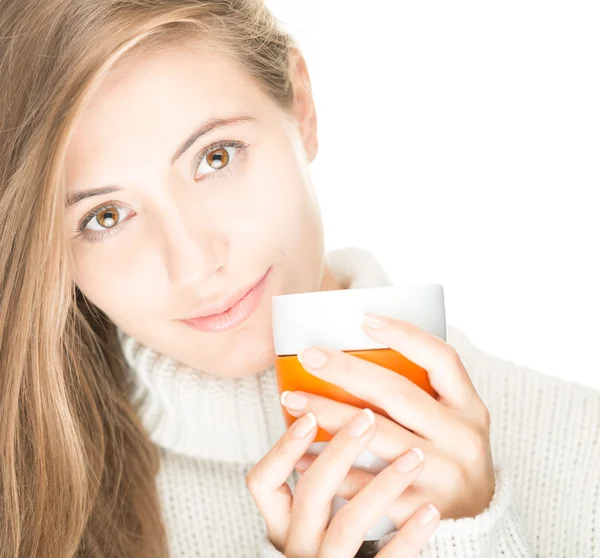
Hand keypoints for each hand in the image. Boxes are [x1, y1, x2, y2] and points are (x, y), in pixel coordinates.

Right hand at [246, 407, 440, 556]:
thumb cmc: (333, 540)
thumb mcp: (314, 515)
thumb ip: (320, 479)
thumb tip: (337, 417)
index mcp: (283, 522)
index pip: (263, 482)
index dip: (283, 448)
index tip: (309, 416)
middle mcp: (299, 545)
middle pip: (311, 493)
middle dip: (340, 450)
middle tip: (368, 418)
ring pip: (348, 524)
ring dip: (383, 485)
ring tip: (416, 457)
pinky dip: (408, 535)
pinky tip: (429, 510)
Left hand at [282, 314, 494, 526]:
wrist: (478, 525)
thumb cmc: (451, 456)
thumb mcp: (452, 420)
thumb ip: (422, 393)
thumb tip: (358, 352)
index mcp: (469, 407)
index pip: (442, 359)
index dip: (405, 335)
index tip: (365, 319)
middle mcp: (462, 437)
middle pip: (399, 395)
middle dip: (348, 371)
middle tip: (310, 356)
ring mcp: (445, 474)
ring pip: (379, 436)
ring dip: (331, 416)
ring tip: (295, 400)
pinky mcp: (421, 508)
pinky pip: (368, 485)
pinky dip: (332, 468)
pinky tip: (301, 456)